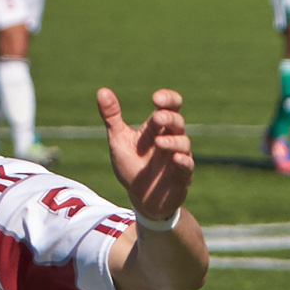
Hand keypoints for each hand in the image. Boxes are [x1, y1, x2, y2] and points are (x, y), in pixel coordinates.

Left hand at [97, 86, 194, 222]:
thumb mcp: (118, 140)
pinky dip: (183, 161)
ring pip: (183, 143)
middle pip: (177, 121)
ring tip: (159, 142)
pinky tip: (176, 158)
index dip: (168, 99)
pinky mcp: (182, 176)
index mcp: (157, 128)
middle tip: (157, 117)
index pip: (170, 106)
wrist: (140, 198)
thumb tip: (102, 90)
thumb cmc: (132, 166)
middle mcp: (171, 139)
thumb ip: (112, 117)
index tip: (156, 98)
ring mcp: (178, 157)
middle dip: (169, 118)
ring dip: (173, 141)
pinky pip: (187, 166)